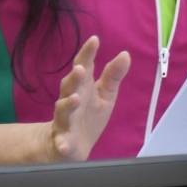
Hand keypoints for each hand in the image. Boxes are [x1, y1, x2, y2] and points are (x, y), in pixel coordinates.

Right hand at [44, 36, 129, 161]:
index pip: (83, 66)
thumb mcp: (105, 95)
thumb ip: (113, 75)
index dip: (87, 54)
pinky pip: (61, 142)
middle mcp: (70, 100)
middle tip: (80, 69)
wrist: (69, 146)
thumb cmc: (88, 116)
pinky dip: (62, 143)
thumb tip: (125, 54)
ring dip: (68, 104)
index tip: (94, 39)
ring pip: (63, 110)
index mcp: (83, 87)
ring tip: (76, 99)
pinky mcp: (63, 140)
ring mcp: (65, 120)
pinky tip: (64, 145)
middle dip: (74, 77)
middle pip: (69, 86)